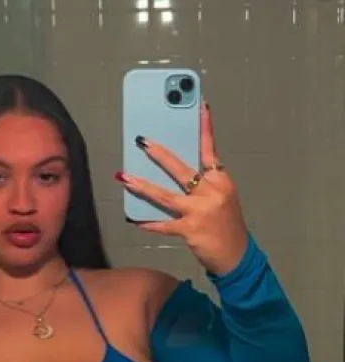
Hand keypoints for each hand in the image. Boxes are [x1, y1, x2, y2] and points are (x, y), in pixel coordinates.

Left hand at [117, 102, 248, 276]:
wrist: (237, 255)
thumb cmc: (227, 226)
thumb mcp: (222, 199)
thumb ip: (204, 185)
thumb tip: (176, 173)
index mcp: (221, 181)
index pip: (210, 151)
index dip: (205, 128)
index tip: (200, 106)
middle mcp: (211, 193)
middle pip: (181, 170)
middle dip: (160, 155)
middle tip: (143, 142)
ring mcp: (200, 211)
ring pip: (165, 196)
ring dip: (143, 186)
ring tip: (125, 177)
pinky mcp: (190, 230)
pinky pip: (164, 225)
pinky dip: (150, 223)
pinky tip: (136, 220)